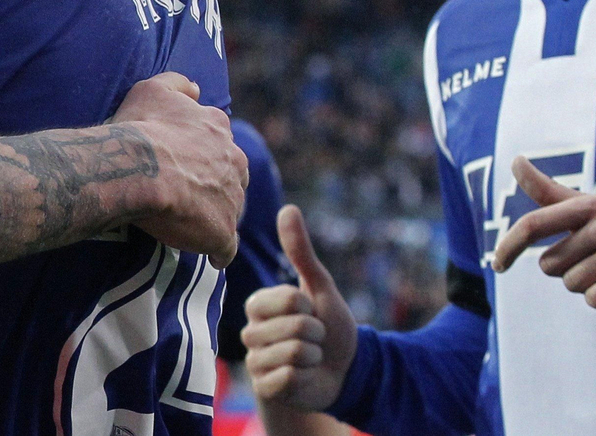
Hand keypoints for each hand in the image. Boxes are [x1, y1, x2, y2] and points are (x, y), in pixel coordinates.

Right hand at [109, 73, 247, 266]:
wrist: (137, 168)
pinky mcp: (222, 231)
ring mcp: (231, 198)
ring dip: (214, 215)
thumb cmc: (140, 128)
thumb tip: (196, 88)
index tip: (183, 163)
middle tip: (186, 193)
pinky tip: (207, 255)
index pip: (219, 143)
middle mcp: (234, 161)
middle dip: (214, 184)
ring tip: (190, 224)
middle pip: (231, 176)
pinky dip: (217, 251)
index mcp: (218, 130)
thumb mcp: (153, 89)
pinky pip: (224, 247)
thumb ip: (178, 83)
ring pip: (229, 209)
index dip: (201, 154)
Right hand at [243, 206, 357, 410]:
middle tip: (314, 340)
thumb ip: (300, 250)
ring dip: (315, 357)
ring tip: (311, 359)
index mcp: (258, 305)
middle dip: (317, 335)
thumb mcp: (319, 288)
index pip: (290, 299)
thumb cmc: (329, 326)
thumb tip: (288, 208)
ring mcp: (255, 361)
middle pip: (296, 327)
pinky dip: (306, 377)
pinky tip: (304, 378)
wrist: (344, 372)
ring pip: (294, 353)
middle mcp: (251, 331)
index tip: (310, 313)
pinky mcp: (264, 388)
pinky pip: (289, 377)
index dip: (311, 307)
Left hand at [493, 155, 595, 306]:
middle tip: (593, 258)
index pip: (533, 224)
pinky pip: (594, 299)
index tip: (497, 266)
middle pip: (550, 265)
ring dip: (585, 284)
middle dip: (566, 268)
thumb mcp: (592, 205)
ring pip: (572, 284)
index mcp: (588, 206)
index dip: (508, 245)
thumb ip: (551, 192)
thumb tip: (515, 160)